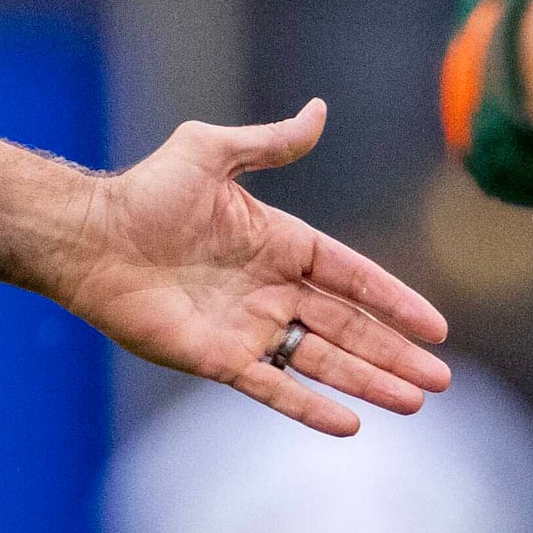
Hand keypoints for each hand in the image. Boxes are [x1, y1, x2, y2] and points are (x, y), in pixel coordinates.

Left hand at [49, 100, 454, 436]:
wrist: (90, 238)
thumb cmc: (146, 192)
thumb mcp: (212, 152)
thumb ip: (270, 142)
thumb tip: (320, 110)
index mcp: (278, 242)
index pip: (352, 276)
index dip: (394, 300)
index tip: (437, 326)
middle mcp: (270, 289)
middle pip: (348, 327)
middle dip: (395, 352)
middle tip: (441, 380)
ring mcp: (246, 328)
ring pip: (322, 360)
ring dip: (368, 381)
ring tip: (415, 401)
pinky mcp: (217, 360)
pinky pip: (273, 387)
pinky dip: (310, 406)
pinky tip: (350, 423)